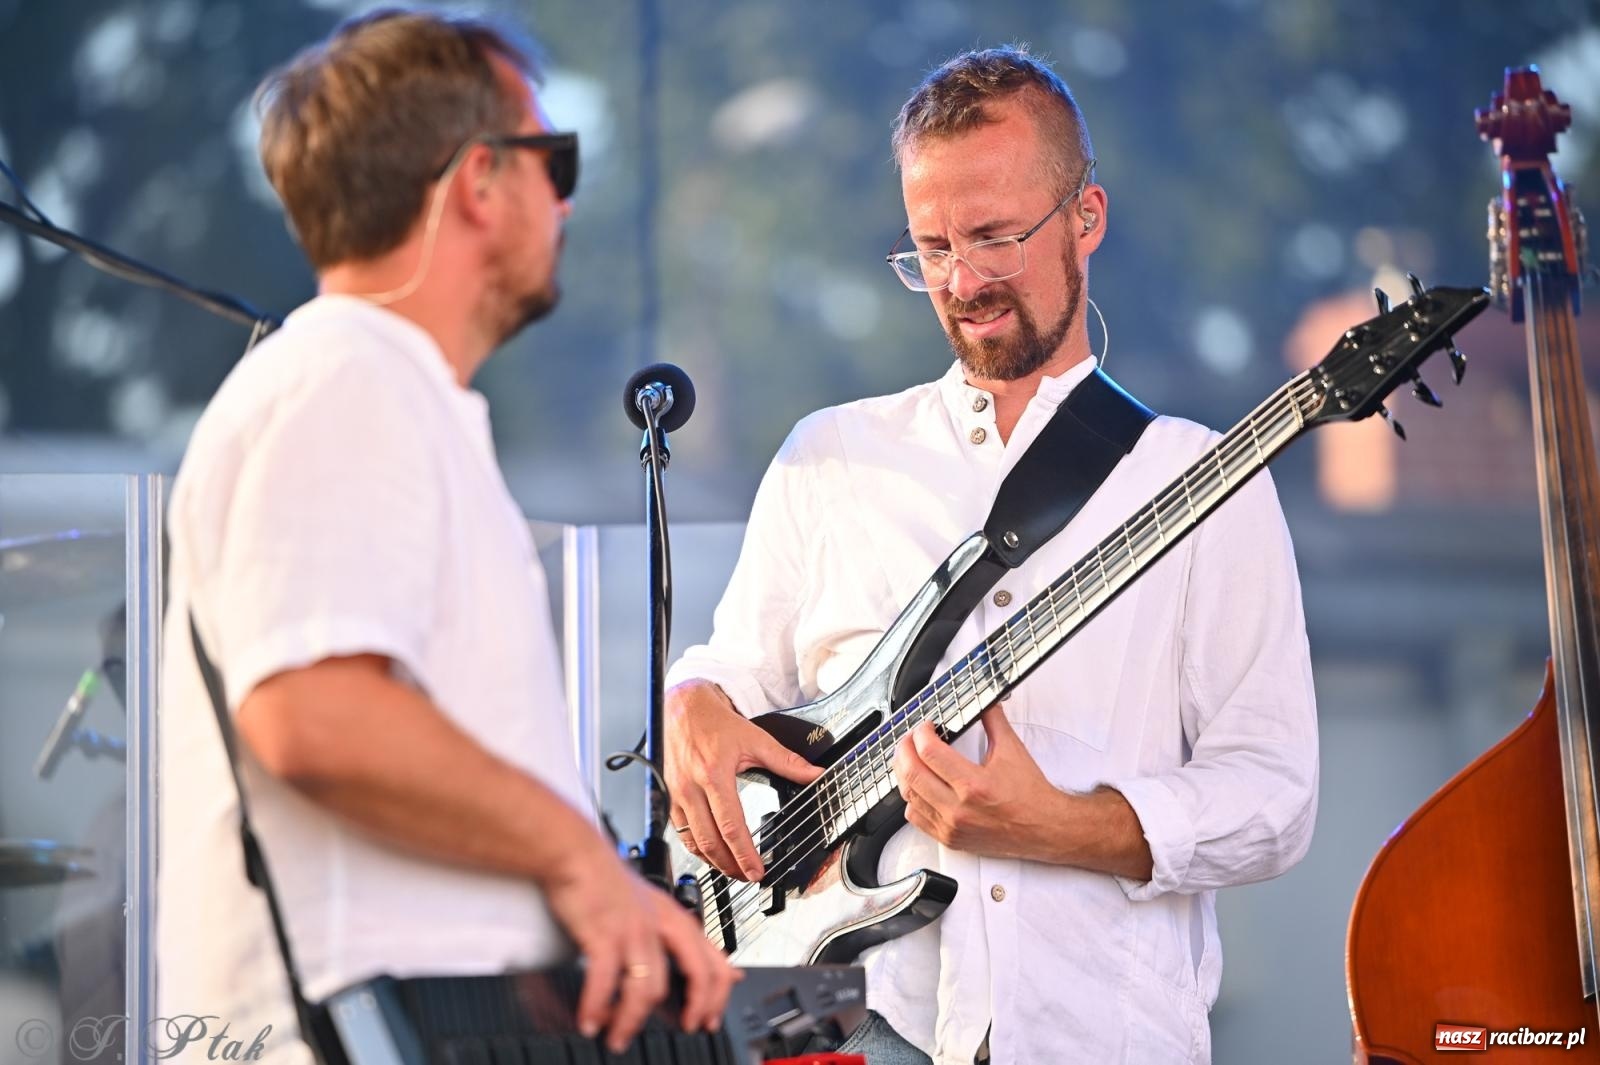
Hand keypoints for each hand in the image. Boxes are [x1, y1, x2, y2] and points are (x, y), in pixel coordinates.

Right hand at [541, 842, 739, 1052]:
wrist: (574, 854)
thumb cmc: (607, 882)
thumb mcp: (652, 905)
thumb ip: (675, 934)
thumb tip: (690, 956)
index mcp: (676, 918)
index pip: (714, 962)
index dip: (718, 997)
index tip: (708, 1021)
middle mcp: (661, 925)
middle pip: (697, 975)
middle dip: (694, 1010)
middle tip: (683, 1032)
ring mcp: (635, 930)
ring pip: (649, 988)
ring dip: (632, 1021)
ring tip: (616, 1037)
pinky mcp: (604, 933)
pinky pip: (606, 982)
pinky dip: (598, 1008)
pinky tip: (590, 1021)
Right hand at [665, 680, 822, 879]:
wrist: (683, 706)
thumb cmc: (715, 722)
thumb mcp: (755, 739)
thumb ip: (787, 761)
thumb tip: (814, 774)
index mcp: (715, 774)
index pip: (730, 825)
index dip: (744, 853)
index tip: (757, 871)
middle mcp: (692, 787)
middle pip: (709, 841)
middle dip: (729, 866)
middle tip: (747, 877)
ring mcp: (677, 794)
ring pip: (692, 841)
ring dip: (712, 861)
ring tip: (732, 870)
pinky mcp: (669, 796)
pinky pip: (680, 831)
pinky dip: (696, 847)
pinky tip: (710, 852)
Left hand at [892, 704, 1063, 859]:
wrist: (1044, 828)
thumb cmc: (1030, 794)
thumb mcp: (1013, 750)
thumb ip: (994, 720)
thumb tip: (984, 700)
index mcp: (974, 785)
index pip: (930, 753)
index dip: (920, 734)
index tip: (925, 727)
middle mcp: (959, 809)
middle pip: (912, 774)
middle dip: (904, 750)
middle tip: (910, 738)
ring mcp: (952, 827)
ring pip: (909, 796)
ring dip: (904, 772)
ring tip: (910, 758)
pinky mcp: (950, 839)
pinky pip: (915, 817)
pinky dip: (911, 798)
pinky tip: (919, 786)